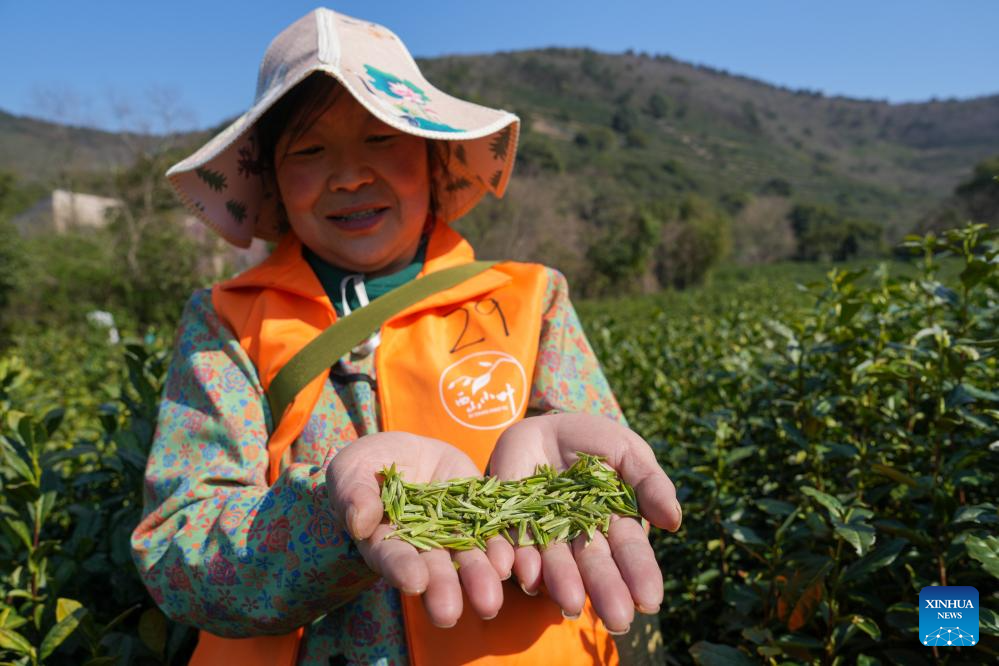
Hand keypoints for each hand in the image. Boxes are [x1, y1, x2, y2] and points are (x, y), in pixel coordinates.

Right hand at [326, 432, 514, 626]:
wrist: (402, 454)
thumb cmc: (366, 466)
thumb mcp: (352, 470)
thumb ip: (353, 494)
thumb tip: (358, 521)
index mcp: (383, 540)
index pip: (391, 557)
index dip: (402, 569)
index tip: (414, 582)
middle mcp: (421, 546)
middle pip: (433, 569)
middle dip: (443, 589)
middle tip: (450, 614)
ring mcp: (452, 532)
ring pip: (468, 559)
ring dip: (479, 579)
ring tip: (490, 601)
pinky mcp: (478, 514)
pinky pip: (492, 534)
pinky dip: (501, 550)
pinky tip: (509, 562)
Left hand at [487, 413, 680, 633]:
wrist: (545, 428)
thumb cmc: (596, 443)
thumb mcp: (627, 452)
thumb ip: (649, 482)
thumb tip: (674, 520)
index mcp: (615, 524)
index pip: (630, 552)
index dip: (640, 575)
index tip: (649, 599)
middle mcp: (581, 538)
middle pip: (593, 566)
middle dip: (605, 591)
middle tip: (617, 620)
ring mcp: (546, 534)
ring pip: (554, 563)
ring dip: (562, 583)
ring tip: (571, 602)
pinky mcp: (511, 526)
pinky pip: (513, 546)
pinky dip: (518, 560)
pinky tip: (526, 574)